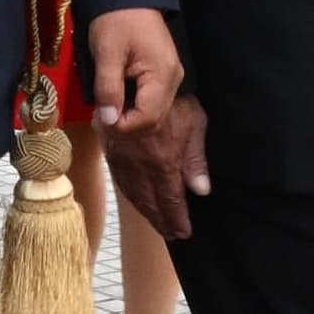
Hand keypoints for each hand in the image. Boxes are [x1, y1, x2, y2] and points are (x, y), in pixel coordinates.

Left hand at [81, 5, 180, 134]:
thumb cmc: (117, 19)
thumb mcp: (106, 53)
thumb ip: (108, 88)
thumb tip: (108, 120)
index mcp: (162, 74)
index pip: (147, 118)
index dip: (122, 127)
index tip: (98, 121)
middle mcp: (172, 81)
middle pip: (153, 121)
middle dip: (125, 127)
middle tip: (98, 120)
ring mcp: (170, 79)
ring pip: (152, 115)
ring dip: (128, 120)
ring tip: (103, 113)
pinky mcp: (163, 77)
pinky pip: (151, 104)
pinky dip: (133, 110)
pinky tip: (115, 103)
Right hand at [104, 94, 211, 241]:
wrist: (135, 78)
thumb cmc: (173, 99)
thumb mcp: (194, 124)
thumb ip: (196, 159)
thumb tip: (201, 190)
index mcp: (163, 161)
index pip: (170, 198)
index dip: (177, 217)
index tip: (184, 232)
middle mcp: (141, 166)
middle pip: (151, 201)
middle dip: (162, 220)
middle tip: (172, 235)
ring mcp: (124, 159)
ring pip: (134, 194)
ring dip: (146, 212)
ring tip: (158, 225)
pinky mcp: (112, 151)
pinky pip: (121, 181)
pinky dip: (131, 196)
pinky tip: (138, 201)